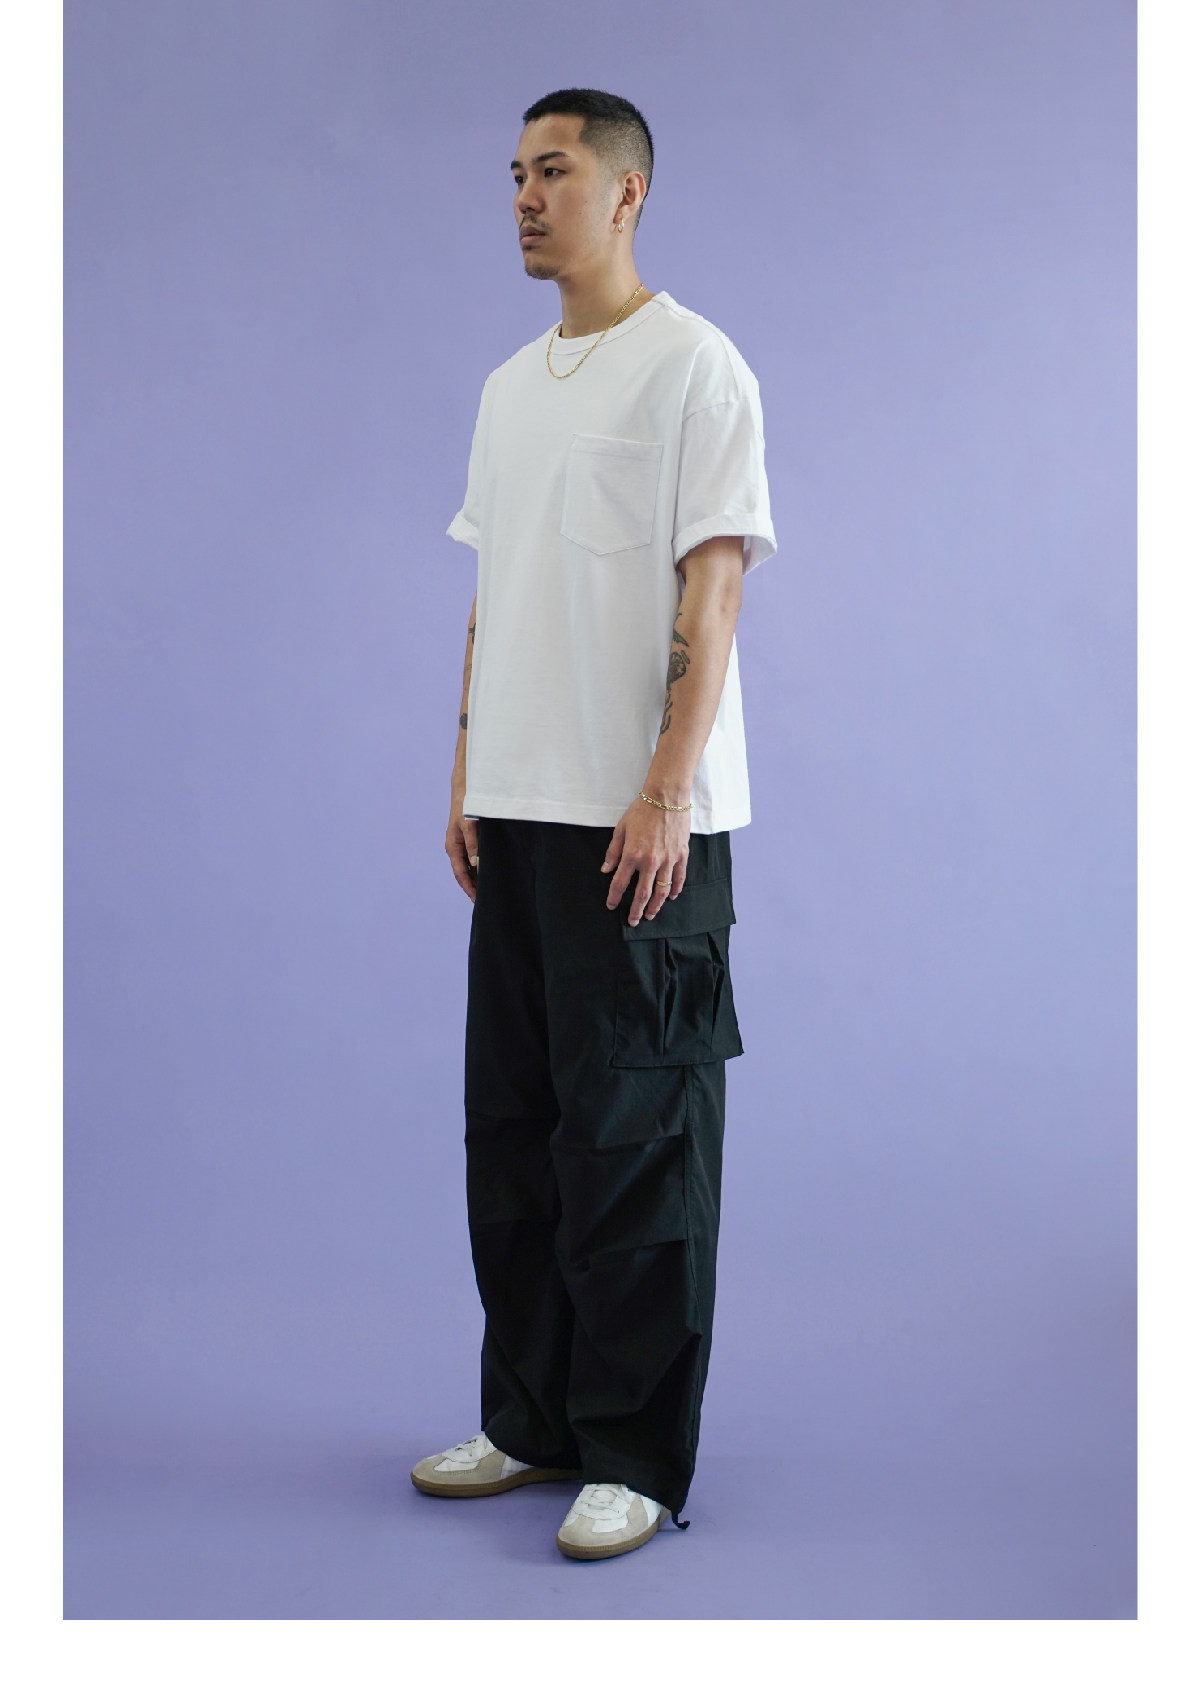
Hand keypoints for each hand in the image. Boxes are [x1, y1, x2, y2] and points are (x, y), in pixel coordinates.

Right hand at [446, 791, 478, 902]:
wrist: (465, 790)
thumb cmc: (466, 807)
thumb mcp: (469, 826)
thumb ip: (473, 845)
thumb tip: (475, 865)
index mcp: (453, 847)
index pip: (460, 874)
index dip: (468, 887)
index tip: (477, 900)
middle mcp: (456, 849)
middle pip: (464, 873)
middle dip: (473, 887)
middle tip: (485, 901)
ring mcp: (462, 845)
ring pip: (469, 867)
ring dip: (477, 878)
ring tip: (488, 891)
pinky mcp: (469, 840)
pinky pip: (473, 858)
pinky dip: (480, 868)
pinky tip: (489, 873)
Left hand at [601, 796, 689, 925]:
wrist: (667, 797)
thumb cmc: (642, 810)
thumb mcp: (621, 828)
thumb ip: (613, 852)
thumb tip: (606, 870)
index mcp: (632, 854)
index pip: (620, 883)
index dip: (614, 897)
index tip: (611, 905)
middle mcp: (650, 861)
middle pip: (642, 894)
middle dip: (636, 910)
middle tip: (633, 921)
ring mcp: (668, 860)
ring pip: (662, 891)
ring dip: (655, 906)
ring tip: (650, 914)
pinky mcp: (682, 855)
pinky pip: (679, 878)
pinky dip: (675, 890)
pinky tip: (671, 897)